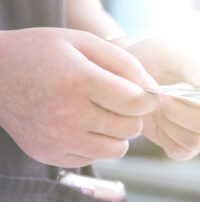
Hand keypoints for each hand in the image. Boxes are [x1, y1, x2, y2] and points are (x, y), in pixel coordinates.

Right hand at [0, 28, 158, 167]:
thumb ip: (124, 63)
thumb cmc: (42, 53)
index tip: (145, 94)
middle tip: (119, 102)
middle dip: (133, 115)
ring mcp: (56, 138)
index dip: (149, 98)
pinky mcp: (49, 155)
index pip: (136, 102)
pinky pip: (93, 157)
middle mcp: (67, 114)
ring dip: (118, 133)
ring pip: (117, 149)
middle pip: (130, 128)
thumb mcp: (82, 43)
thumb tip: (154, 90)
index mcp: (78, 81)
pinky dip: (96, 144)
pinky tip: (81, 125)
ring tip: (102, 114)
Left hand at [124, 39, 199, 159]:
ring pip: (195, 141)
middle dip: (180, 114)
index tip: (172, 90)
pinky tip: (159, 120)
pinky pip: (181, 152)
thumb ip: (192, 63)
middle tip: (161, 99)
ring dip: (169, 124)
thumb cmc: (157, 58)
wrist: (134, 74)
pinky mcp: (188, 144)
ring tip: (157, 106)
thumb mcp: (171, 51)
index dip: (197, 102)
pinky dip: (165, 138)